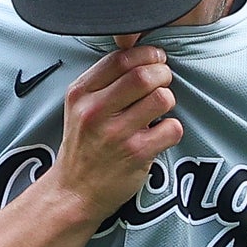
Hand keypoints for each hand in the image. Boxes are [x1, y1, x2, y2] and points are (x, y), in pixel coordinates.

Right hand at [46, 46, 179, 223]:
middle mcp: (95, 111)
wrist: (74, 192)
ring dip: (168, 100)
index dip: (146, 54)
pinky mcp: (136, 154)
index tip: (155, 60)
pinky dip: (172, 129)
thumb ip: (103, 81)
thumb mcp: (79, 107)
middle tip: (163, 82)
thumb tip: (140, 54)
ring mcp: (116, 134)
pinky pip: (172, 128)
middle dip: (162, 74)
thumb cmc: (83, 145)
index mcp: (80, 93)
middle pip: (144, 75)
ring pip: (162, 98)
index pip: (120, 58)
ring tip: (159, 109)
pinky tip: (159, 134)